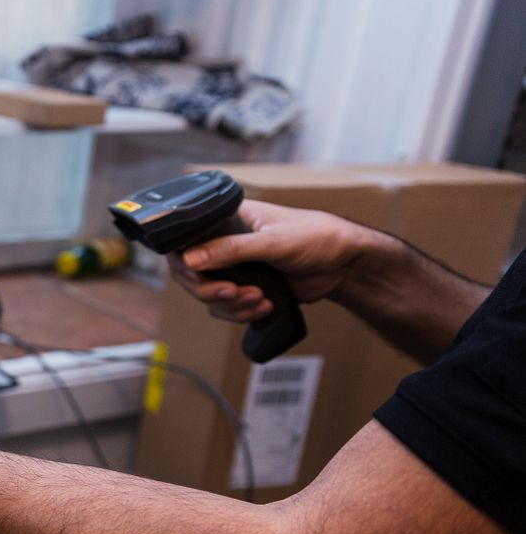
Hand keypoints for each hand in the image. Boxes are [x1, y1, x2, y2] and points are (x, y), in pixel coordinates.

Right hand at [168, 200, 381, 323]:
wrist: (346, 264)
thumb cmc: (316, 237)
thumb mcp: (272, 241)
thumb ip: (230, 249)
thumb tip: (190, 259)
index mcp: (228, 220)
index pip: (187, 241)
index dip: (187, 263)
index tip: (200, 277)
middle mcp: (226, 243)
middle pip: (193, 274)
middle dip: (211, 290)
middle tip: (233, 293)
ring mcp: (235, 268)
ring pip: (209, 296)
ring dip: (230, 305)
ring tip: (259, 300)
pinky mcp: (247, 288)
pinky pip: (228, 308)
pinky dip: (241, 313)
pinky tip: (265, 307)